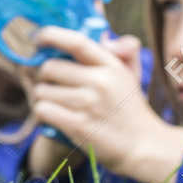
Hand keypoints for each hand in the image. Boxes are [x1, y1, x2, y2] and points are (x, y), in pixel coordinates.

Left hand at [20, 28, 182, 182]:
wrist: (143, 147)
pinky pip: (42, 110)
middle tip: (50, 84)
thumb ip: (122, 51)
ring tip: (53, 103)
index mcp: (112, 65)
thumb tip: (105, 37)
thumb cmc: (131, 110)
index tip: (38, 39)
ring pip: (41, 91)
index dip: (51, 36)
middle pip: (49, 67)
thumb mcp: (131, 75)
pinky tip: (53, 116)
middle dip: (43, 77)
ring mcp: (88, 104)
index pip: (77, 41)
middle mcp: (100, 82)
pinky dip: (43, 114)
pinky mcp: (77, 126)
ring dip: (41, 97)